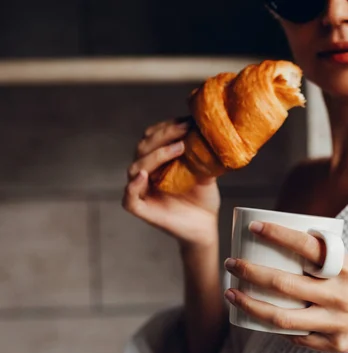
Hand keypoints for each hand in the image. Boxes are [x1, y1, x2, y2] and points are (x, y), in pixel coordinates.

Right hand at [122, 117, 220, 246]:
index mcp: (158, 161)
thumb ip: (201, 154)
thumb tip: (207, 129)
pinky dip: (133, 186)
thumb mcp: (206, 172)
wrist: (206, 226)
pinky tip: (145, 176)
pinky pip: (129, 198)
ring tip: (178, 148)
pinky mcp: (142, 210)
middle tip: (185, 130)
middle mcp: (147, 173)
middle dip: (163, 136)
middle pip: (143, 148)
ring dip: (155, 155)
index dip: (167, 127)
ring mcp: (142, 191)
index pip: (153, 137)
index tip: (187, 122)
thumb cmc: (202, 199)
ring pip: (135, 168)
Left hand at [223, 222, 347, 352]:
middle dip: (250, 273)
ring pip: (281, 317)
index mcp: (347, 268)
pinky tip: (262, 319)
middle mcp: (338, 294)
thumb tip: (296, 245)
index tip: (254, 228)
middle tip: (233, 264)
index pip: (306, 246)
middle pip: (282, 284)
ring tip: (233, 295)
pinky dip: (277, 328)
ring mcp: (335, 322)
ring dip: (251, 305)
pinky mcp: (335, 344)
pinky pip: (297, 337)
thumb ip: (331, 257)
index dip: (277, 235)